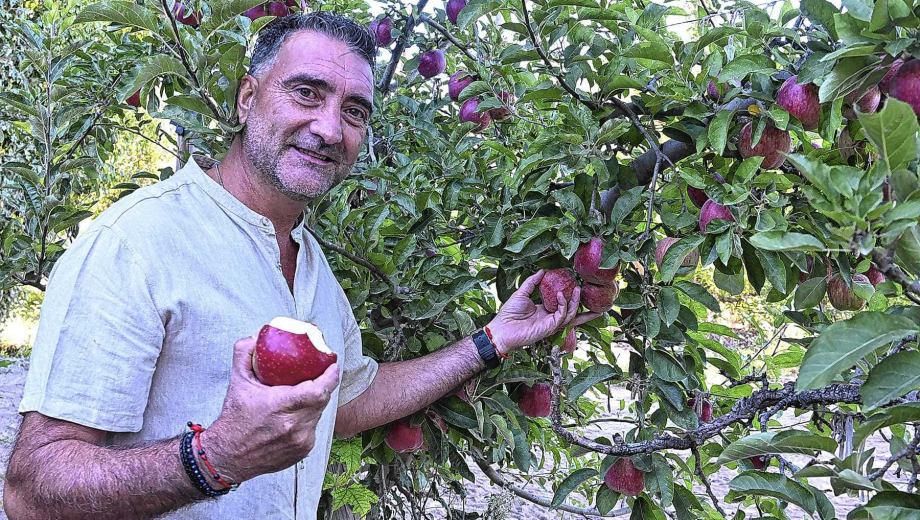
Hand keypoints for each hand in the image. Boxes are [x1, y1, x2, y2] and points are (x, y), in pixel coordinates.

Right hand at [201, 336, 339, 482]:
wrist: (227, 456)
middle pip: (322, 401)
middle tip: (321, 374)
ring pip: (318, 415)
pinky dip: (307, 420)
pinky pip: (312, 429)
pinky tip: (297, 414)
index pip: (319, 390)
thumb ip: (244, 353)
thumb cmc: (234, 418)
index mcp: (280, 406)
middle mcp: (294, 426)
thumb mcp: (237, 381)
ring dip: (315, 403)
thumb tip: (256, 336)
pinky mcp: (302, 452)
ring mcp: (300, 441)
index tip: (332, 364)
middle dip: (324, 386)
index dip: (330, 376)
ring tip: (306, 393)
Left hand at [486, 269, 602, 353]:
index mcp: (544, 311)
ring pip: (570, 314)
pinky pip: (561, 316)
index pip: (561, 305)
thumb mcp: (522, 293)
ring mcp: (550, 324)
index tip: (576, 286)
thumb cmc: (508, 314)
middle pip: (571, 311)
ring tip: (577, 289)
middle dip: (579, 302)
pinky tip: (561, 295)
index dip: (570, 298)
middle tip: (582, 288)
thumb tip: (542, 271)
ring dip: (574, 302)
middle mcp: (550, 318)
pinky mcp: (549, 327)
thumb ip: (532, 282)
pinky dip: (563, 305)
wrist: (501, 329)